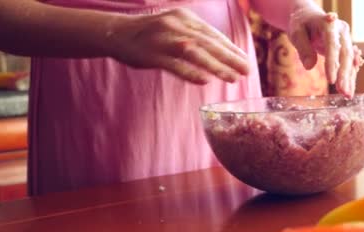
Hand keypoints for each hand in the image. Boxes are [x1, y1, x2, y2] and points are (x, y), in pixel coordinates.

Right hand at [107, 8, 249, 83]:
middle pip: (209, 43)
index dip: (231, 48)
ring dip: (216, 66)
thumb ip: (194, 36)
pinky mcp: (152, 54)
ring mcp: (164, 39)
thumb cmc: (150, 34)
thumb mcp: (175, 26)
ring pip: (195, 52)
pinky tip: (204, 81)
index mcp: (185, 18)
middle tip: (247, 70)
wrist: (117, 33)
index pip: (213, 34)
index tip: (245, 60)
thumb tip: (220, 53)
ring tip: (232, 78)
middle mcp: (176, 25)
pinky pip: (174, 64)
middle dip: (230, 58)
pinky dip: (190, 72)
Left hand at [288, 8, 363, 96]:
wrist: (308, 17)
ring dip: (349, 79)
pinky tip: (348, 91)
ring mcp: (346, 39)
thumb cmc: (301, 24)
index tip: (331, 80)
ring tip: (347, 96)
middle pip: (345, 54)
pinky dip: (349, 77)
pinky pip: (349, 63)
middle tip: (342, 92)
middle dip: (344, 74)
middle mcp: (342, 31)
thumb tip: (309, 67)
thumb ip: (303, 48)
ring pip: (350, 60)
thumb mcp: (297, 33)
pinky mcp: (346, 48)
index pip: (332, 45)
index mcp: (329, 24)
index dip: (332, 63)